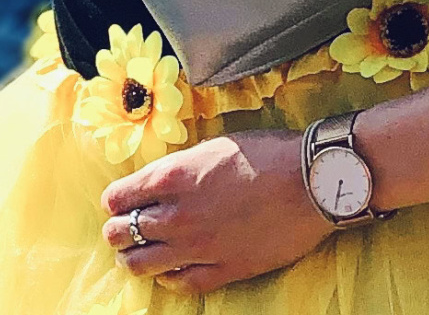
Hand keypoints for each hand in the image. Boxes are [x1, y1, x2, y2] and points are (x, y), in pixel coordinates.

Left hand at [99, 129, 333, 293]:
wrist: (314, 180)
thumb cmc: (270, 153)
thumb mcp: (215, 145)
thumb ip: (181, 167)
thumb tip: (160, 182)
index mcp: (172, 177)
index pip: (117, 198)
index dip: (114, 201)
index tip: (118, 203)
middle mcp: (177, 215)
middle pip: (121, 233)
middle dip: (116, 231)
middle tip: (122, 230)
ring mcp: (199, 247)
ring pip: (141, 264)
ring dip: (133, 259)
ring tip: (138, 255)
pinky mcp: (224, 269)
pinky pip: (180, 283)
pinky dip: (169, 277)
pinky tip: (171, 270)